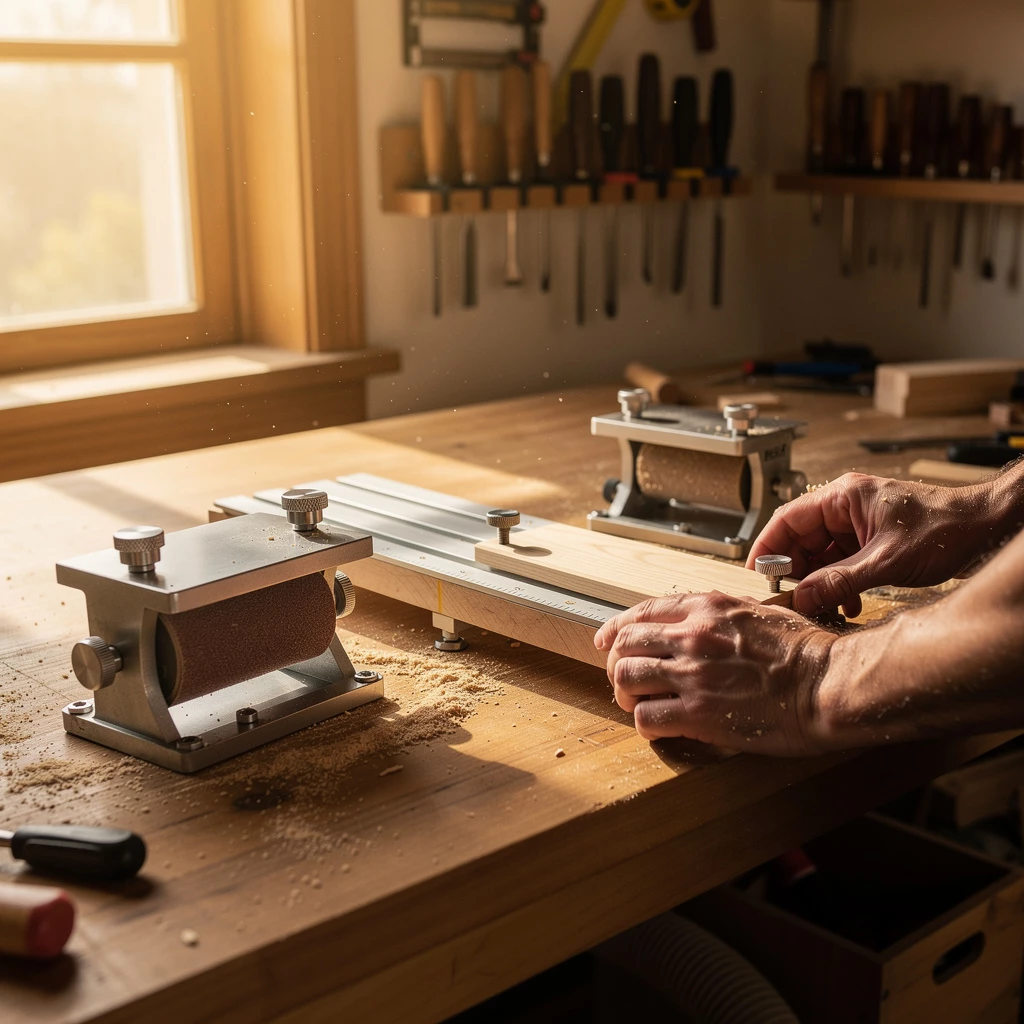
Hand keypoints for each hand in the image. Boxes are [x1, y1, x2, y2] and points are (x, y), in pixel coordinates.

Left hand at [594, 592, 837, 755]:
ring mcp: (692, 674)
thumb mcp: (760, 612)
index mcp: (707, 608)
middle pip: (625, 645)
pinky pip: (647, 719)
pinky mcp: (699, 714)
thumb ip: (723, 615)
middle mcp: (692, 636)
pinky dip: (646, 724)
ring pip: (625, 679)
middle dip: (618, 664)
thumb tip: (702, 623)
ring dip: (626, 694)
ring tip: (639, 704)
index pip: (642, 612)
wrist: (828, 683)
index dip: (616, 628)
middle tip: (626, 680)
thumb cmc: (807, 650)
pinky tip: (659, 727)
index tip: (607, 640)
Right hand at [747, 472, 995, 617]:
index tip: (757, 572)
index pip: (788, 519)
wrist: (985, 528)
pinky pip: (841, 562)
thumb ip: (840, 581)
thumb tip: (804, 598)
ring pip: (821, 554)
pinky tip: (849, 603)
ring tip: (826, 605)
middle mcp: (846, 507)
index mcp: (843, 497)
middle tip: (794, 597)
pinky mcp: (871, 541)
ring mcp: (858, 525)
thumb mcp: (886, 561)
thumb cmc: (945, 528)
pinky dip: (840, 583)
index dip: (768, 546)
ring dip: (821, 581)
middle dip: (797, 570)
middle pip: (802, 539)